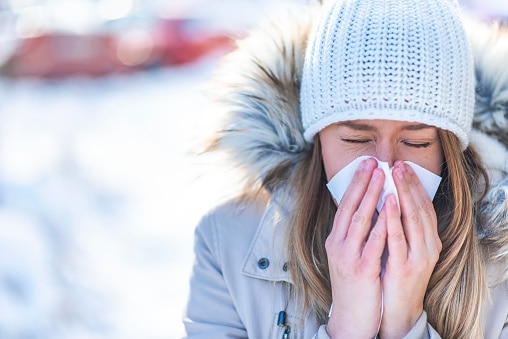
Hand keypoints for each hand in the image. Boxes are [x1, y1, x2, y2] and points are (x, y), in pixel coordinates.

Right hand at [325, 158, 386, 337]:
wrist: (350, 317)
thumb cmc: (354, 285)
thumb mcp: (347, 255)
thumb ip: (353, 234)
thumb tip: (366, 208)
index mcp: (335, 240)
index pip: (344, 205)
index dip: (355, 184)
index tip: (366, 165)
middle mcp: (338, 244)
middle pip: (350, 207)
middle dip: (362, 182)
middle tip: (373, 161)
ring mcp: (348, 257)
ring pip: (359, 219)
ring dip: (371, 195)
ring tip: (382, 176)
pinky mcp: (362, 270)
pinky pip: (372, 243)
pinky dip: (380, 223)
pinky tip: (388, 209)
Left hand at [378, 161, 441, 337]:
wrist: (397, 311)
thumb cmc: (396, 276)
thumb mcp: (404, 248)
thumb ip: (400, 227)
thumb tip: (387, 199)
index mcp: (428, 240)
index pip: (423, 205)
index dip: (414, 184)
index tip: (402, 165)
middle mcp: (428, 246)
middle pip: (420, 207)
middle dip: (409, 183)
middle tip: (398, 163)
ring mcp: (418, 256)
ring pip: (413, 218)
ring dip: (404, 194)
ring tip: (394, 173)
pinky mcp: (405, 267)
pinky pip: (399, 238)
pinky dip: (393, 218)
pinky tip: (388, 201)